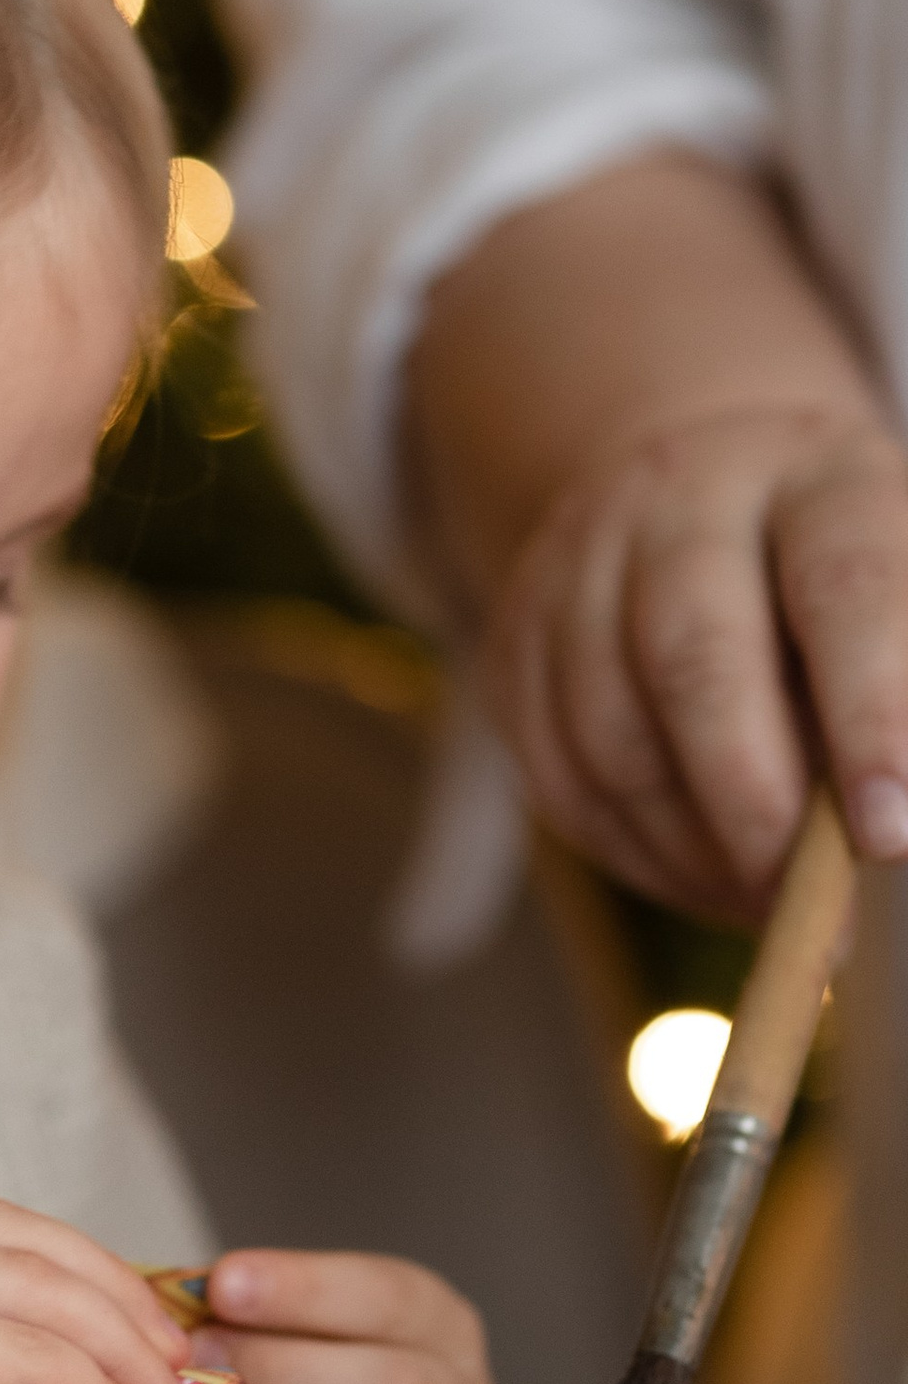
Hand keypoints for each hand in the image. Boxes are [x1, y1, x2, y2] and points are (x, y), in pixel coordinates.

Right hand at [483, 402, 907, 922]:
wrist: (702, 481)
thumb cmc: (843, 571)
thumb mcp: (904, 586)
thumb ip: (899, 693)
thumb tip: (888, 825)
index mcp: (814, 476)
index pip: (843, 587)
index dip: (870, 716)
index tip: (891, 838)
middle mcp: (681, 500)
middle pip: (695, 660)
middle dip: (755, 806)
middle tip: (806, 906)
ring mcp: (578, 566)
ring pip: (613, 736)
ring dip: (692, 850)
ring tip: (763, 905)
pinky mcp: (514, 638)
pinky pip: (556, 780)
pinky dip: (634, 856)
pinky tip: (700, 879)